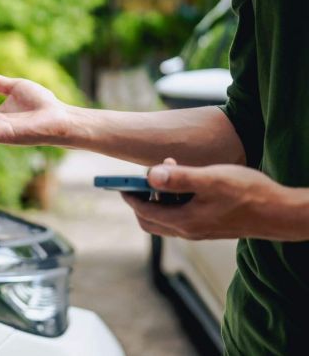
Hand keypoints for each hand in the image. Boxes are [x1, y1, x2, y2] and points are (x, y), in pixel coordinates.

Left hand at [122, 158, 308, 240]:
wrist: (280, 213)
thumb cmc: (248, 193)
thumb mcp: (211, 179)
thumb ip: (179, 178)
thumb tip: (149, 175)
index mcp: (184, 222)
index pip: (144, 212)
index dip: (130, 196)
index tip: (121, 182)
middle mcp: (188, 231)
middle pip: (149, 219)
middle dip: (141, 198)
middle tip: (144, 176)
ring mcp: (198, 231)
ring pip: (165, 218)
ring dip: (160, 197)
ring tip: (171, 170)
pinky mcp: (208, 227)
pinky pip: (180, 217)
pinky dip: (174, 201)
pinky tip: (187, 181)